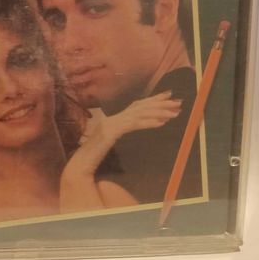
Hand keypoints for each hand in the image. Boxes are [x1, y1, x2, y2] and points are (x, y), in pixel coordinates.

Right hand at [63, 91, 180, 178]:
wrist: (79, 164)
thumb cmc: (93, 156)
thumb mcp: (109, 142)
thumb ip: (119, 132)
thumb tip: (133, 126)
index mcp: (114, 119)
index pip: (136, 105)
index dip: (153, 99)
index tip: (168, 95)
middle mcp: (113, 118)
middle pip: (140, 106)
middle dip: (161, 103)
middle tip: (178, 102)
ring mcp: (111, 123)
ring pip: (139, 114)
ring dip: (159, 112)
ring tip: (174, 113)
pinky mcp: (111, 131)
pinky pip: (133, 125)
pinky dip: (148, 122)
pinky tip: (161, 122)